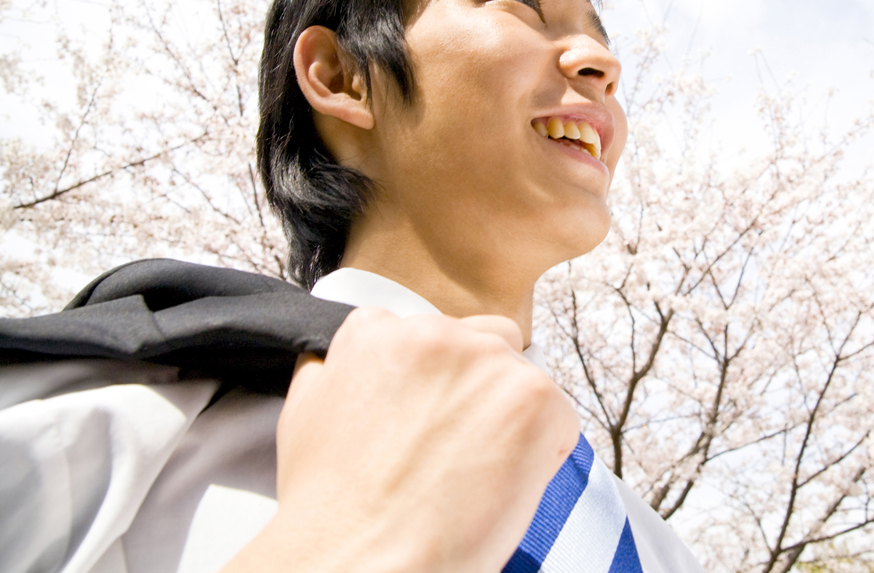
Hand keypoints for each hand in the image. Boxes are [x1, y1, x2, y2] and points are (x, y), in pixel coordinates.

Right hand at [222, 307, 579, 572]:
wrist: (361, 560)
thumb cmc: (332, 510)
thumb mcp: (305, 415)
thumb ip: (337, 370)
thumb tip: (350, 362)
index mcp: (378, 331)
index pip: (428, 333)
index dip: (436, 384)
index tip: (430, 422)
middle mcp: (435, 333)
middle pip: (486, 344)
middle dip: (480, 391)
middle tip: (458, 451)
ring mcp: (488, 362)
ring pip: (524, 380)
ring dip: (513, 420)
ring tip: (477, 476)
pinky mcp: (533, 398)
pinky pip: (559, 419)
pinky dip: (545, 454)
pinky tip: (505, 486)